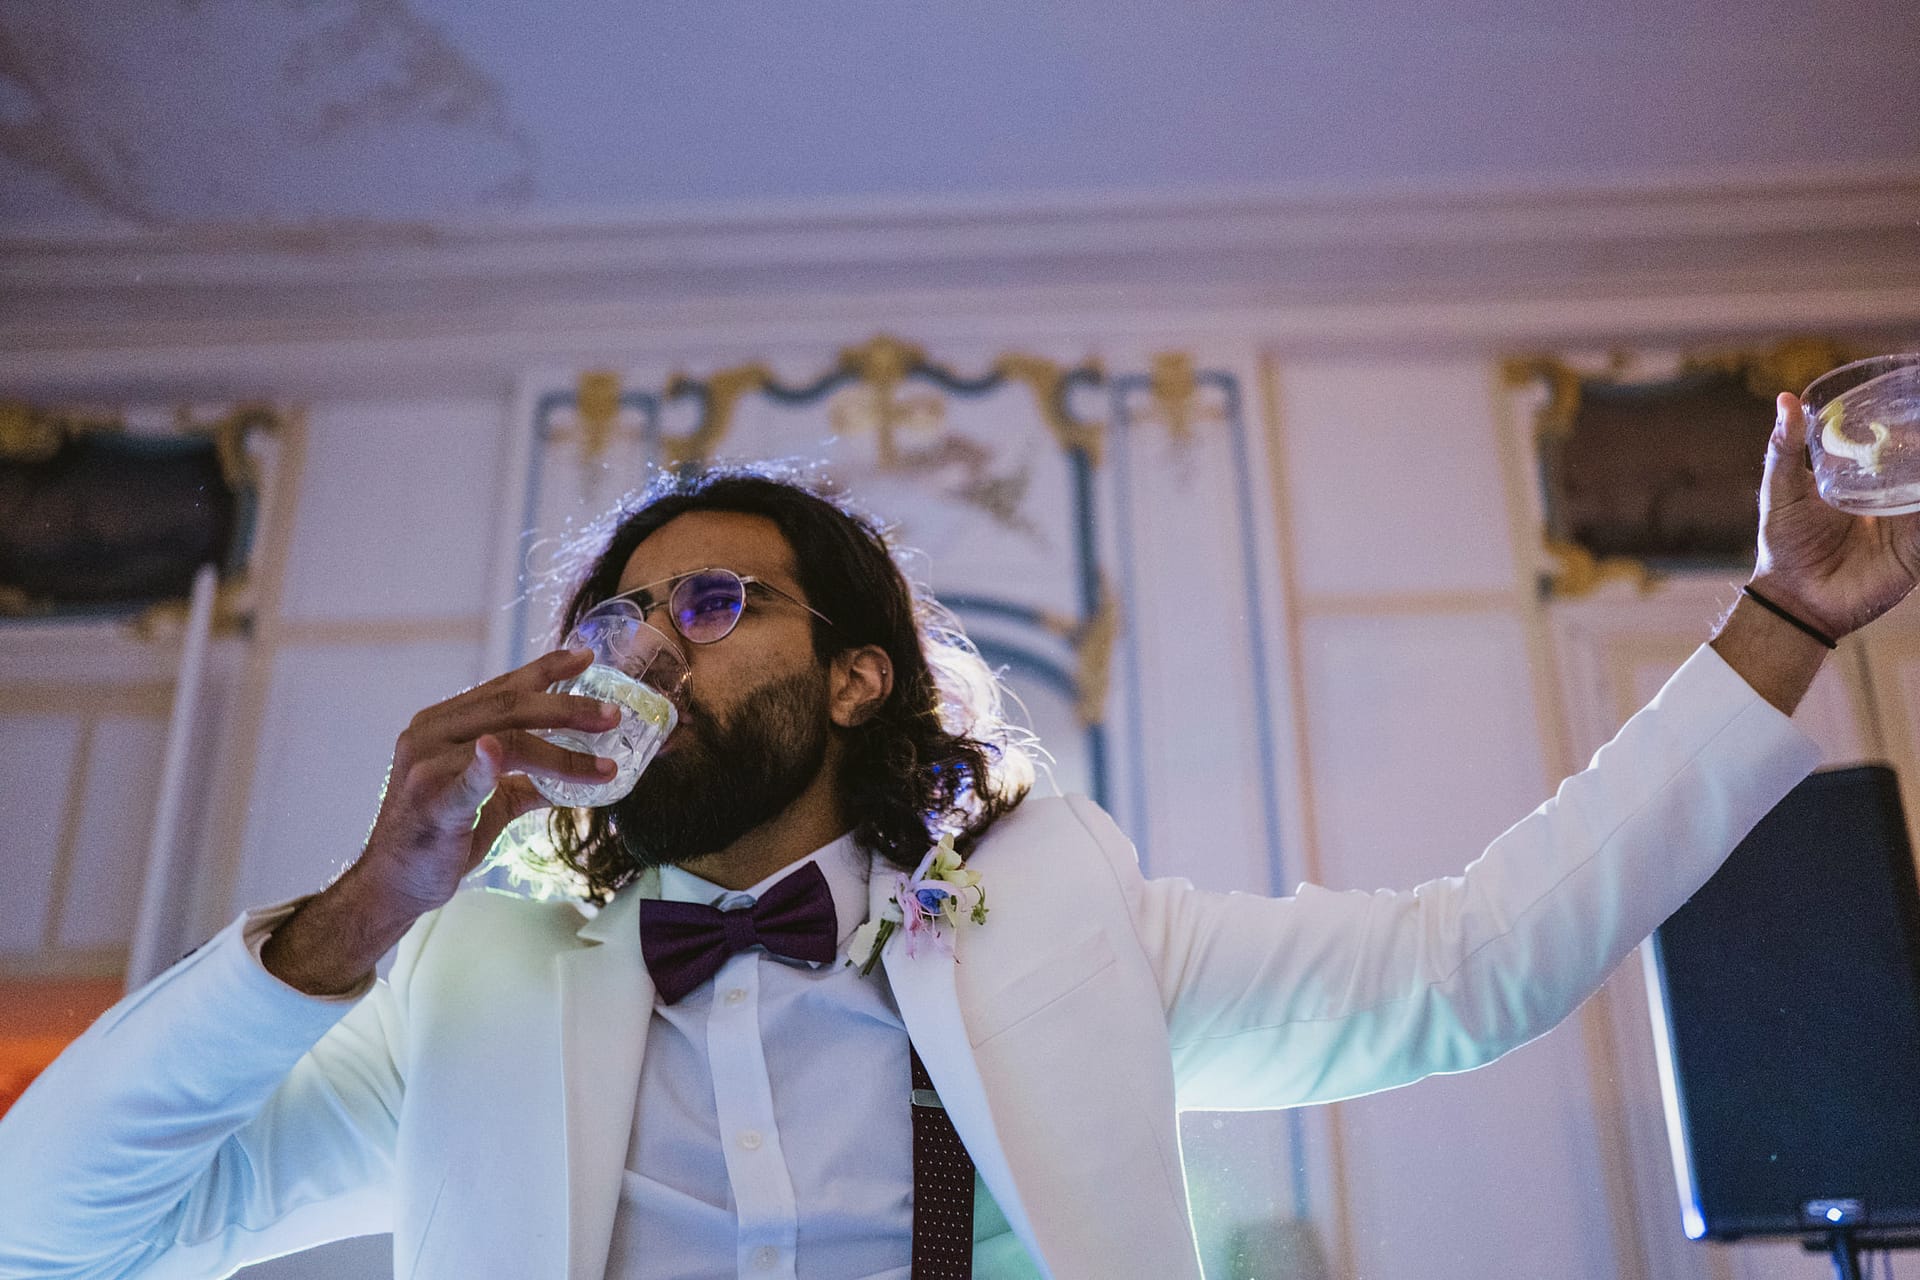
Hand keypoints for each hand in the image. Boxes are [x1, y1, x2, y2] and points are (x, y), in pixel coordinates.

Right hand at [352, 646, 621, 916]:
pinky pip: (465, 781)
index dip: (546, 669)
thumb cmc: (440, 836)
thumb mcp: (490, 801)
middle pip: (511, 707)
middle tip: (612, 715)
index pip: (502, 687)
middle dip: (568, 708)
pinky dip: (485, 765)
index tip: (586, 657)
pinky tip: (499, 754)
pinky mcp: (431, 804)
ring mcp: (427, 767)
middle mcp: (431, 733)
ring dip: (562, 753)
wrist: (396, 884)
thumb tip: (578, 775)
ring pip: (506, 741)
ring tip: (604, 765)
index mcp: (443, 723)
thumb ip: (527, 781)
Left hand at [1750, 393, 1919, 639]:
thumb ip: (1786, 448)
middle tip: (1919, 424)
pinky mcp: (1916, 553)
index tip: (1917, 396)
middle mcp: (1895, 499)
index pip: (1903, 448)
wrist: (1791, 597)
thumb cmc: (1784, 543)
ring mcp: (1909, 526)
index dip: (1913, 428)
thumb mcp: (1782, 490)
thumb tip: (1785, 399)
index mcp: (1869, 480)